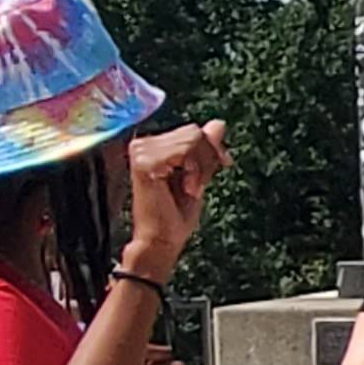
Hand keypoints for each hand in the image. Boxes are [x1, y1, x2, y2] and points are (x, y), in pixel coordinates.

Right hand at [123, 118, 230, 272]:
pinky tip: (185, 188)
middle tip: (195, 186)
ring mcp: (140, 151)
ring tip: (188, 188)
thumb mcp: (199, 175)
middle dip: (206, 160)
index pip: (193, 130)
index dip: (212, 148)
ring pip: (193, 139)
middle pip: (194, 132)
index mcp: (151, 145)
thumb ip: (205, 149)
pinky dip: (194, 172)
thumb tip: (219, 123)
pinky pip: (185, 151)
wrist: (162, 241)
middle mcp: (141, 144)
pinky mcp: (144, 162)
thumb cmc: (176, 215)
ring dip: (200, 169)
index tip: (223, 163)